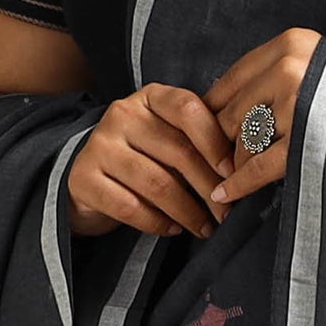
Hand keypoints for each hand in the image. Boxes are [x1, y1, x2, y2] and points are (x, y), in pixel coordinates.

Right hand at [67, 82, 238, 239]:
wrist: (90, 177)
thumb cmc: (145, 156)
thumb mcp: (170, 137)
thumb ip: (199, 141)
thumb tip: (242, 169)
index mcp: (150, 96)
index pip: (188, 108)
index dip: (215, 141)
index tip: (233, 172)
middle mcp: (122, 114)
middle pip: (177, 151)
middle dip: (208, 187)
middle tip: (227, 212)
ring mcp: (99, 145)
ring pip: (157, 183)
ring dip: (188, 211)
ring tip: (205, 227)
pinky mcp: (83, 178)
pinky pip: (130, 206)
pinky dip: (157, 223)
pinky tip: (173, 229)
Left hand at [203, 27, 323, 207]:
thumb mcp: (313, 62)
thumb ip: (270, 73)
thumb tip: (216, 100)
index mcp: (289, 44)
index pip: (232, 77)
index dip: (214, 107)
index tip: (203, 127)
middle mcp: (288, 68)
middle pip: (233, 112)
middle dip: (224, 141)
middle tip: (218, 161)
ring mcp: (296, 104)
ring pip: (244, 139)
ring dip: (237, 163)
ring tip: (231, 177)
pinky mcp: (304, 139)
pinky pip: (259, 165)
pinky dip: (240, 183)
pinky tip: (226, 193)